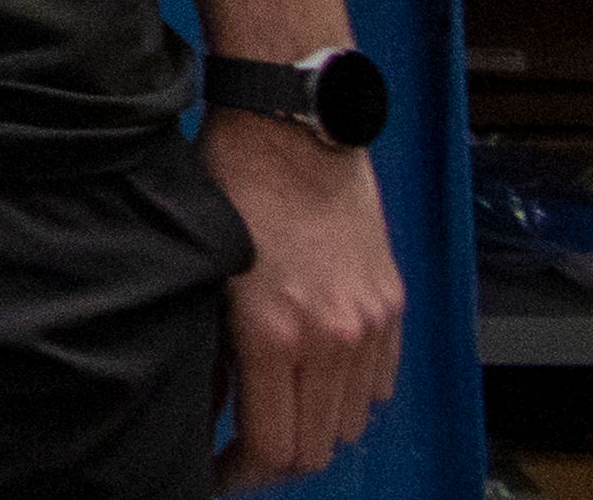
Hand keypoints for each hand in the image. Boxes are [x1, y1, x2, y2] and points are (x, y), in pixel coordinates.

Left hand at [203, 111, 402, 484]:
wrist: (295, 128)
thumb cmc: (232, 185)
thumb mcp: (200, 271)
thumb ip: (207, 350)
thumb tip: (205, 410)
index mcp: (276, 334)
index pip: (273, 447)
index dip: (239, 474)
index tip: (214, 474)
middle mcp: (334, 338)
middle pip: (318, 447)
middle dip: (275, 461)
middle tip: (238, 454)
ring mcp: (371, 324)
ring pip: (352, 422)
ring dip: (314, 429)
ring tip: (274, 413)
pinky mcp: (392, 305)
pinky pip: (379, 384)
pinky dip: (348, 396)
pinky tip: (312, 379)